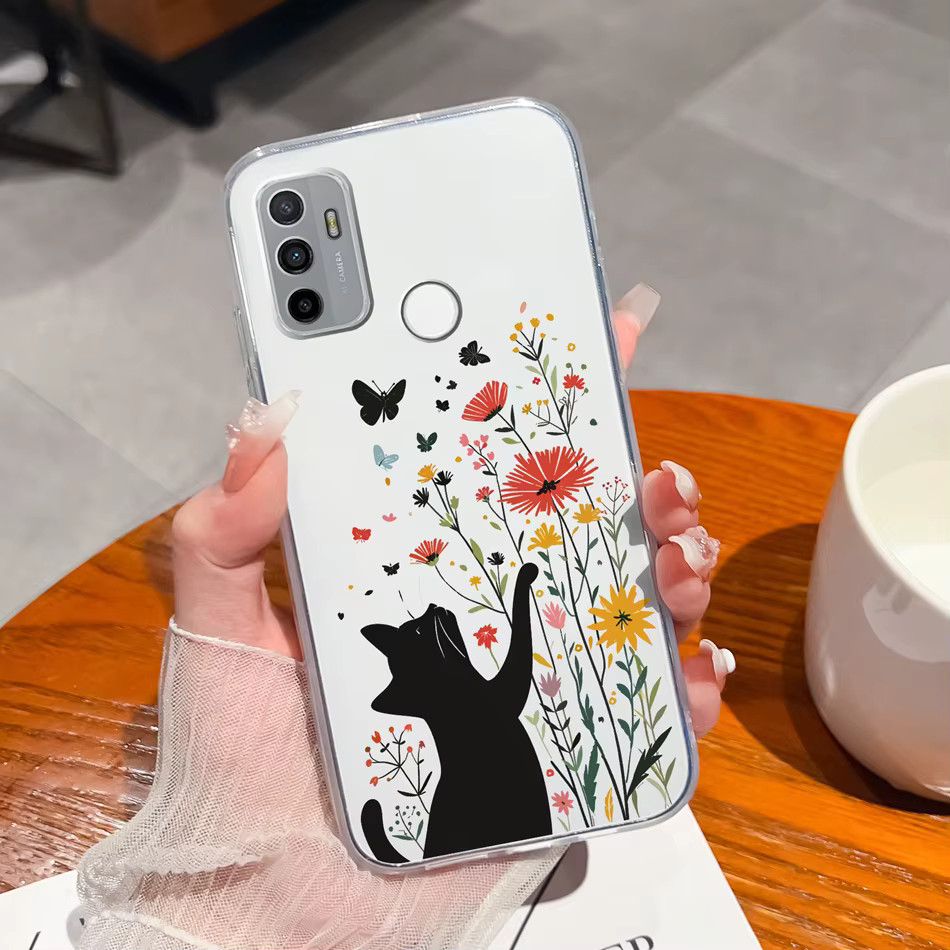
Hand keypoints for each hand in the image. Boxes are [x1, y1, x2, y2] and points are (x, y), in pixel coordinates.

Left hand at [172, 284, 731, 734]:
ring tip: (677, 559)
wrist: (273, 905)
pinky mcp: (558, 759)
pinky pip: (646, 714)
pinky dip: (685, 686)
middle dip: (639, 487)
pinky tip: (692, 666)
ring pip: (631, 606)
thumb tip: (261, 423)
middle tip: (655, 475)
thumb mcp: (220, 635)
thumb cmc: (244, 772)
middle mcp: (481, 616)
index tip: (593, 341)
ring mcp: (529, 685)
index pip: (487, 471)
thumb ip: (222, 533)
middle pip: (582, 530)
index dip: (543, 406)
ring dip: (677, 569)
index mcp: (416, 571)